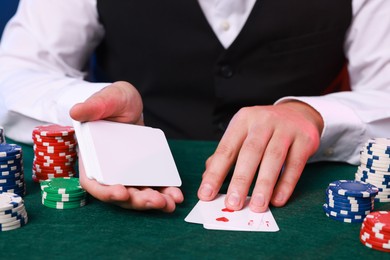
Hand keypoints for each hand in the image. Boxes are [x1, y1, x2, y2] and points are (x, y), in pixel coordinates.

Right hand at [70, 81, 183, 211]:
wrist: (130, 104)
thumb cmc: (113, 101)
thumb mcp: (105, 99)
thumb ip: (94, 106)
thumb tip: (76, 110)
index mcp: (93, 159)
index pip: (94, 183)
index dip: (105, 192)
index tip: (121, 193)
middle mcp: (109, 171)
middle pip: (120, 195)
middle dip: (137, 201)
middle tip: (155, 200)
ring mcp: (127, 173)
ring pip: (137, 195)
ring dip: (152, 202)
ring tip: (170, 203)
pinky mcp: (143, 171)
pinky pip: (152, 186)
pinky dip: (163, 193)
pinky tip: (176, 196)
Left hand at [197, 101, 323, 211]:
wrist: (298, 113)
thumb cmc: (263, 130)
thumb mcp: (243, 135)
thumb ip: (226, 155)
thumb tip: (207, 177)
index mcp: (242, 120)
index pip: (226, 149)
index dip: (215, 173)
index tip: (206, 194)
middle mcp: (263, 121)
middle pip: (250, 152)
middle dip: (240, 180)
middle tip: (233, 204)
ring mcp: (285, 128)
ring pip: (273, 158)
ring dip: (264, 185)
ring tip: (257, 206)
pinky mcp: (305, 139)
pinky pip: (295, 164)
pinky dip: (286, 184)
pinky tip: (278, 200)